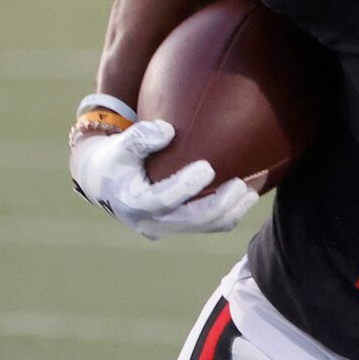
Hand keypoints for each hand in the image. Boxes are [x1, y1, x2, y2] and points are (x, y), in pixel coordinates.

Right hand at [70, 119, 255, 238]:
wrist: (107, 183)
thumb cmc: (114, 159)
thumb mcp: (118, 146)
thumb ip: (139, 137)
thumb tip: (168, 130)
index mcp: (134, 203)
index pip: (164, 198)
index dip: (186, 186)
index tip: (207, 166)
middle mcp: (152, 223)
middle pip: (192, 220)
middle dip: (220, 205)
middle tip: (240, 185)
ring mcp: (168, 228)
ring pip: (206, 227)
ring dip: (231, 212)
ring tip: (252, 192)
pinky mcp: (181, 227)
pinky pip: (210, 225)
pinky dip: (230, 212)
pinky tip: (249, 194)